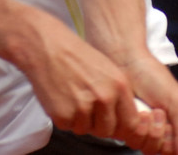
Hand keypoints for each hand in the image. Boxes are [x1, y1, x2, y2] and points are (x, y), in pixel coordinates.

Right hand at [11, 14, 145, 141]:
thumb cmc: (74, 55)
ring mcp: (83, 108)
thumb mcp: (107, 69)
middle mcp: (104, 98)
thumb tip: (122, 119)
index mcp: (119, 85)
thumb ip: (117, 95)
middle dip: (97, 124)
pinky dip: (64, 117)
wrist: (46, 46)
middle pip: (107, 131)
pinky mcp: (63, 115)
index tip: (115, 125)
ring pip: (86, 129)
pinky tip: (61, 97)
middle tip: (87, 108)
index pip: (131, 123)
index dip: (122, 128)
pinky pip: (68, 126)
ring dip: (79, 120)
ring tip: (71, 97)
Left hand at [122, 55, 177, 154]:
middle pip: (166, 151)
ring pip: (149, 148)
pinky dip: (136, 128)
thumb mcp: (176, 101)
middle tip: (161, 115)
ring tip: (150, 110)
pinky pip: (132, 140)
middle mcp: (163, 129)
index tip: (177, 139)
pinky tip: (138, 113)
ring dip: (150, 130)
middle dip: (164, 136)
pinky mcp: (127, 128)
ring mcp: (144, 129)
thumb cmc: (153, 76)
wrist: (126, 64)